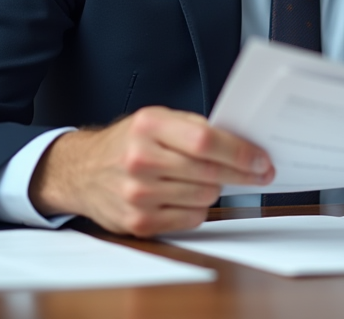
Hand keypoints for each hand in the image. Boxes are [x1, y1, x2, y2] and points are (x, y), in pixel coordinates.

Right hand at [28, 106, 273, 236]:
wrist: (81, 171)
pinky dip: (196, 208)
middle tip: (255, 172)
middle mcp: (140, 160)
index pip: (205, 141)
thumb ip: (195, 128)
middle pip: (209, 172)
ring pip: (204, 197)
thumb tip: (242, 143)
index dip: (240, 153)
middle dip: (239, 173)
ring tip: (203, 178)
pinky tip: (184, 196)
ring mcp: (138, 194)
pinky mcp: (138, 222)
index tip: (262, 160)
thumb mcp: (156, 120)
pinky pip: (191, 219)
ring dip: (213, 189)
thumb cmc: (126, 143)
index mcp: (148, 126)